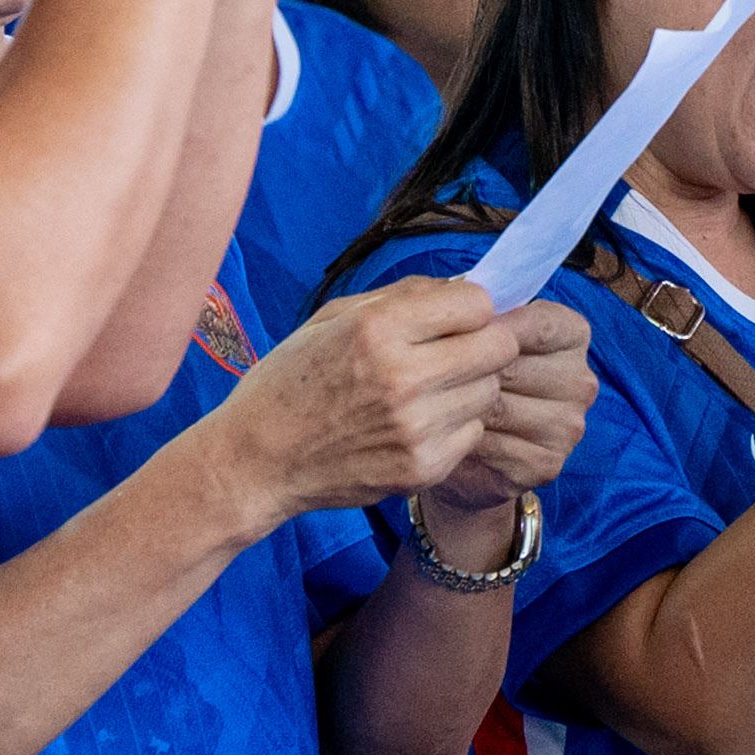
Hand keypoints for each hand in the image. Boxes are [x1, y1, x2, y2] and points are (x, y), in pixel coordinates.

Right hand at [200, 280, 518, 525]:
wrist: (255, 460)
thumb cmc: (290, 381)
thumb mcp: (333, 318)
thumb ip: (402, 297)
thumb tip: (463, 286)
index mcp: (378, 329)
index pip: (477, 304)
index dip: (470, 307)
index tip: (455, 317)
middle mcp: (403, 377)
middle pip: (499, 347)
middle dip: (484, 342)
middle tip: (457, 351)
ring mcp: (415, 428)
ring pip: (489, 391)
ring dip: (469, 385)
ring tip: (428, 390)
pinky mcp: (422, 468)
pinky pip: (472, 433)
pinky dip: (454, 425)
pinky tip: (417, 424)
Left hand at [428, 299, 595, 519]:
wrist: (458, 441)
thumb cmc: (467, 373)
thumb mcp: (473, 331)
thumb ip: (475, 312)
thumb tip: (459, 298)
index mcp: (573, 335)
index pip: (538, 324)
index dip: (490, 328)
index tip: (454, 333)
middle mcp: (581, 381)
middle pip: (516, 366)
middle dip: (468, 369)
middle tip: (430, 373)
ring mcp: (568, 426)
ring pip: (501, 407)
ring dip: (460, 405)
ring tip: (434, 401)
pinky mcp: (547, 463)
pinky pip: (494, 445)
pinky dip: (463, 438)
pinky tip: (447, 432)